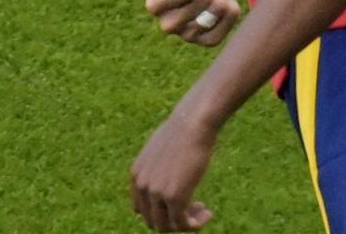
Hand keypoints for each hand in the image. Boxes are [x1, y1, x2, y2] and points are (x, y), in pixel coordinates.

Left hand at [130, 111, 216, 230]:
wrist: (193, 123)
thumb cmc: (184, 129)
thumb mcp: (162, 147)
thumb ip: (159, 164)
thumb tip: (169, 169)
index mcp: (136, 176)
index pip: (141, 209)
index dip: (161, 211)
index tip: (181, 201)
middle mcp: (142, 187)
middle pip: (154, 220)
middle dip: (174, 219)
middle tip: (197, 207)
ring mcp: (156, 194)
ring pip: (167, 226)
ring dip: (186, 224)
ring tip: (204, 212)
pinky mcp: (174, 198)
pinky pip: (182, 224)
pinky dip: (195, 225)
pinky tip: (208, 214)